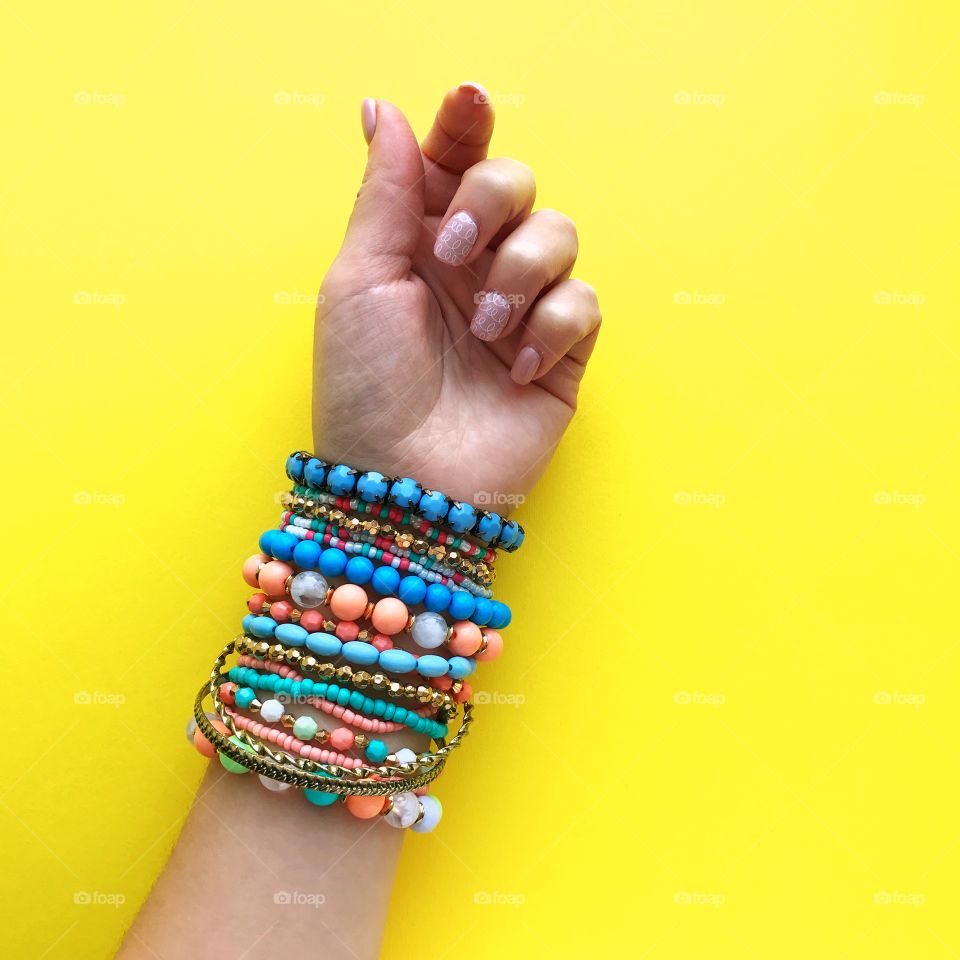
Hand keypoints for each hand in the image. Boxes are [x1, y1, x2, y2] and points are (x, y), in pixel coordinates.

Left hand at [313, 83, 600, 504]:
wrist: (403, 483)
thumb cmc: (366, 387)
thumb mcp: (359, 281)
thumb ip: (384, 193)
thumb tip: (382, 108)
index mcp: (419, 243)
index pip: (454, 161)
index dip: (466, 125)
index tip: (467, 102)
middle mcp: (475, 267)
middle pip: (518, 183)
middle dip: (491, 201)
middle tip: (452, 249)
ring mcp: (520, 310)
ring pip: (561, 234)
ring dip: (522, 271)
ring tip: (483, 327)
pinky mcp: (561, 356)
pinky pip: (586, 303)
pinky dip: (552, 328)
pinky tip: (514, 368)